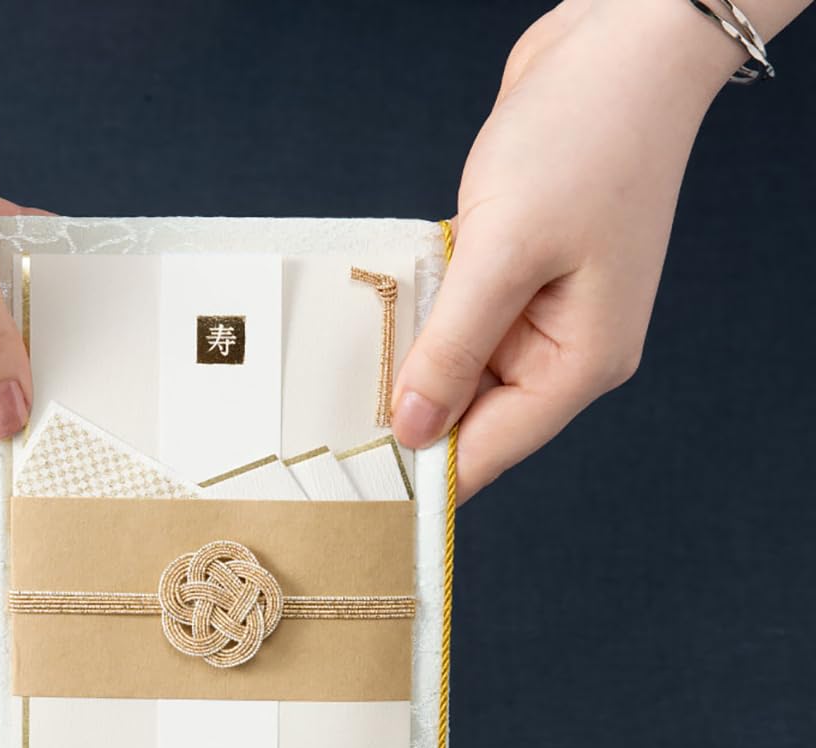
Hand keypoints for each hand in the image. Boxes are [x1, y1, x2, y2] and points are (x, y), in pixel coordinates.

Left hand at [390, 0, 748, 501]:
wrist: (618, 46)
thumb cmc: (584, 140)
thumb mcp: (504, 252)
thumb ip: (453, 348)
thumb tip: (416, 431)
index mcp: (581, 363)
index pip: (494, 447)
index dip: (431, 474)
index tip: (366, 496)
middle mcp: (564, 350)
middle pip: (474, 415)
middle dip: (412, 416)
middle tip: (335, 430)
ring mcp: (540, 313)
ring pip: (460, 369)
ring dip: (412, 365)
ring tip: (347, 378)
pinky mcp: (515, 278)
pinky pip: (458, 322)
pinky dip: (424, 320)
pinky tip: (384, 318)